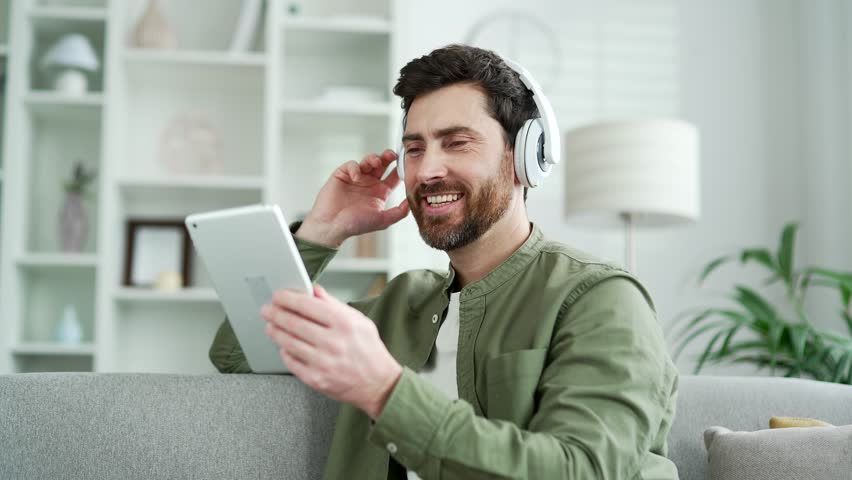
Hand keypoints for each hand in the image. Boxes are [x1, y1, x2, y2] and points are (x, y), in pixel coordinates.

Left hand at [261, 285, 401, 418]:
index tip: (278, 295)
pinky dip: (284, 352)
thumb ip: (334, 304)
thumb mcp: (358, 320)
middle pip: (293, 322)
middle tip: (267, 309)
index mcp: (344, 323)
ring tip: (271, 326)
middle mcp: (332, 342)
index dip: (287, 298)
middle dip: (275, 313)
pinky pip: (291, 362)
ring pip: (287, 342)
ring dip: (275, 331)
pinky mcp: (316, 379)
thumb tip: (314, 290)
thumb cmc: (368, 350)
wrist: (378, 384)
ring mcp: (323, 362)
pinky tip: (284, 346)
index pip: (307, 305)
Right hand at [296, 150, 409, 247]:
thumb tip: (413, 202)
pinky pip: (352, 165)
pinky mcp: (343, 174)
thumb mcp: (382, 220)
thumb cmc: (355, 225)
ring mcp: (357, 178)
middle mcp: (370, 183)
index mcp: (380, 192)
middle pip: (383, 164)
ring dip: (373, 159)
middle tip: (392, 155)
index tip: (407, 164)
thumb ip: (399, 212)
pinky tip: (356, 177)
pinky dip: (355, 168)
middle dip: (388, 157)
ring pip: (368, 161)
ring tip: (375, 162)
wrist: (331, 226)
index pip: (394, 176)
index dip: (401, 169)